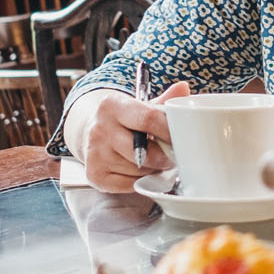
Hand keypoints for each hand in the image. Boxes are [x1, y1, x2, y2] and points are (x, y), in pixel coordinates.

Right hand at [68, 82, 188, 192]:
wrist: (89, 131)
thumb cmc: (122, 119)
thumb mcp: (139, 105)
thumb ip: (162, 100)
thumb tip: (184, 88)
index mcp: (112, 106)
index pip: (149, 119)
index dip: (169, 131)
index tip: (183, 138)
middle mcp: (99, 129)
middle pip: (145, 152)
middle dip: (164, 157)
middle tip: (172, 155)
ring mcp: (95, 154)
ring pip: (139, 171)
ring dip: (152, 169)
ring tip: (153, 160)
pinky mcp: (95, 175)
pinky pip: (130, 185)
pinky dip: (139, 180)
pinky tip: (138, 169)